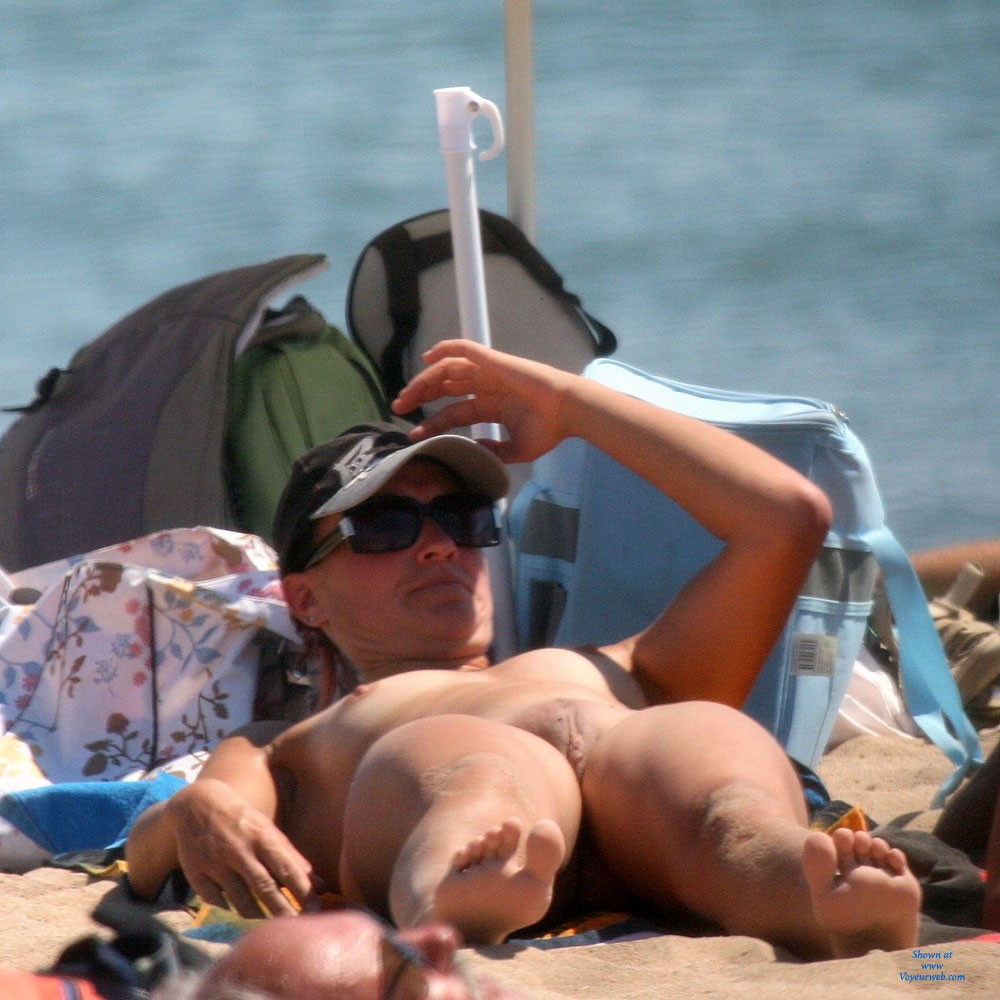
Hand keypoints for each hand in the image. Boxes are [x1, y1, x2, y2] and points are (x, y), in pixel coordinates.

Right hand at [168, 779, 320, 917]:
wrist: (197, 804)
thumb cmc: (243, 820)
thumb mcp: (268, 831)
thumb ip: (293, 859)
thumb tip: (322, 887)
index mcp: (261, 836)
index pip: (286, 869)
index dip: (302, 891)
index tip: (315, 910)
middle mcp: (239, 850)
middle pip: (264, 887)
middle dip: (282, 910)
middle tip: (296, 927)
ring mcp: (215, 862)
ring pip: (240, 899)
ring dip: (257, 914)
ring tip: (269, 923)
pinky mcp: (196, 872)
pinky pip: (214, 899)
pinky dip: (227, 907)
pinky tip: (236, 909)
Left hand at [392, 340, 575, 464]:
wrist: (568, 411)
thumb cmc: (549, 429)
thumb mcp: (516, 449)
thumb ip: (494, 450)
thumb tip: (475, 452)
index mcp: (491, 406)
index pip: (453, 413)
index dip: (432, 422)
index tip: (412, 434)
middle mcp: (486, 387)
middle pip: (444, 388)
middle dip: (420, 396)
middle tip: (398, 407)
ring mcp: (489, 373)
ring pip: (448, 370)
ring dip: (424, 379)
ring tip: (406, 394)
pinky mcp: (494, 361)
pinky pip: (466, 348)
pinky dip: (446, 348)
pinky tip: (428, 356)